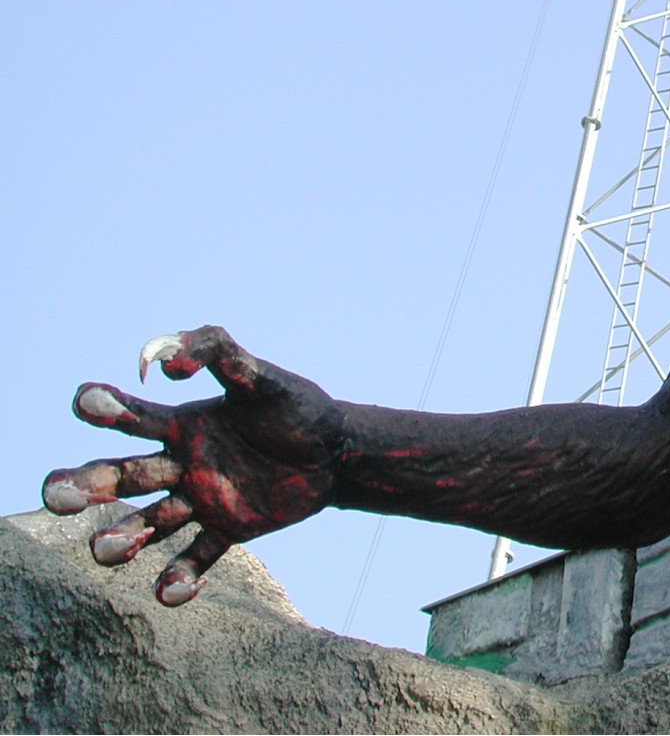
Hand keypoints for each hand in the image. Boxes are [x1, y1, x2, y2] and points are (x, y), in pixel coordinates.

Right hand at [42, 325, 339, 605]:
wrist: (336, 451)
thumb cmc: (296, 407)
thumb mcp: (260, 375)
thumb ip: (219, 352)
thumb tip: (168, 367)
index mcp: (182, 425)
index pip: (130, 418)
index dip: (104, 409)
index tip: (87, 404)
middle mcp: (181, 464)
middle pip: (122, 475)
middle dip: (86, 484)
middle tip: (59, 493)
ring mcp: (200, 500)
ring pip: (148, 524)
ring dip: (122, 538)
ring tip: (104, 548)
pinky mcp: (226, 530)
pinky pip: (195, 559)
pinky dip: (179, 578)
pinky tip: (171, 592)